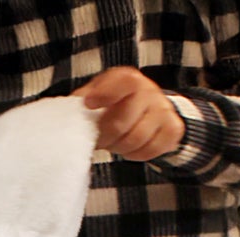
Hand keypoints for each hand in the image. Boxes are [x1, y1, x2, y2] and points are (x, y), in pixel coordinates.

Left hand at [71, 67, 185, 162]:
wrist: (149, 109)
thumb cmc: (114, 106)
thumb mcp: (96, 97)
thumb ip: (83, 102)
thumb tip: (67, 115)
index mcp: (128, 79)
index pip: (123, 82)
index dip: (106, 93)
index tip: (89, 104)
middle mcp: (149, 91)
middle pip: (122, 121)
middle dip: (106, 136)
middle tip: (99, 139)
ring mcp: (163, 109)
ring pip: (137, 139)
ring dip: (120, 147)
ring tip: (115, 142)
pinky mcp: (173, 129)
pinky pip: (151, 150)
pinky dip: (136, 154)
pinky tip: (130, 147)